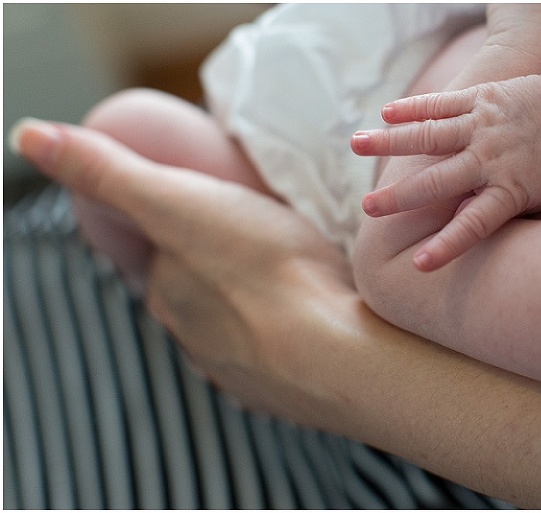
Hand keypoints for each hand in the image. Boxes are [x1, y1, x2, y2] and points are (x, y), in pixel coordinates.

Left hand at [11, 118, 540, 506]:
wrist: (336, 353)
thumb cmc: (263, 268)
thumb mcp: (178, 201)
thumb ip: (108, 170)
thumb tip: (27, 136)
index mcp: (169, 294)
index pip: (166, 259)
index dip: (189, 231)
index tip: (219, 215)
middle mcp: (196, 340)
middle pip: (201, 295)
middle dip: (221, 268)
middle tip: (261, 239)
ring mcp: (242, 372)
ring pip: (240, 327)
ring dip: (255, 304)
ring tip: (292, 278)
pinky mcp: (287, 393)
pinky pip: (278, 357)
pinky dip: (288, 336)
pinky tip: (311, 320)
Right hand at [351, 75, 540, 270]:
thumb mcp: (540, 193)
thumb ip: (500, 208)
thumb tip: (457, 227)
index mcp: (510, 188)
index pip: (474, 225)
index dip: (447, 246)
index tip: (420, 267)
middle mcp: (492, 158)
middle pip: (439, 181)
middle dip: (401, 196)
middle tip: (367, 208)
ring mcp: (484, 126)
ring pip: (431, 136)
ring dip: (391, 142)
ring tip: (355, 145)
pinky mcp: (483, 97)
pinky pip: (444, 103)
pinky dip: (415, 107)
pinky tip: (386, 113)